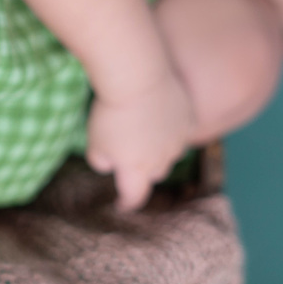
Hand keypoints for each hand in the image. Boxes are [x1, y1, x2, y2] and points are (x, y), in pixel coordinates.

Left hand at [85, 70, 194, 211]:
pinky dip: (171, 130)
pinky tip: (162, 119)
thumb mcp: (94, 143)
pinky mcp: (188, 118)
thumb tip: (109, 165)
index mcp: (136, 170)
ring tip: (145, 135)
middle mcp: (162, 160)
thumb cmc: (110, 113)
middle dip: (142, 172)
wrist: (138, 77)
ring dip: (159, 151)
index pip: (134, 196)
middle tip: (130, 160)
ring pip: (171, 154)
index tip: (121, 206)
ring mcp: (179, 140)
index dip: (127, 203)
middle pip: (154, 175)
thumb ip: (101, 161)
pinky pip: (182, 131)